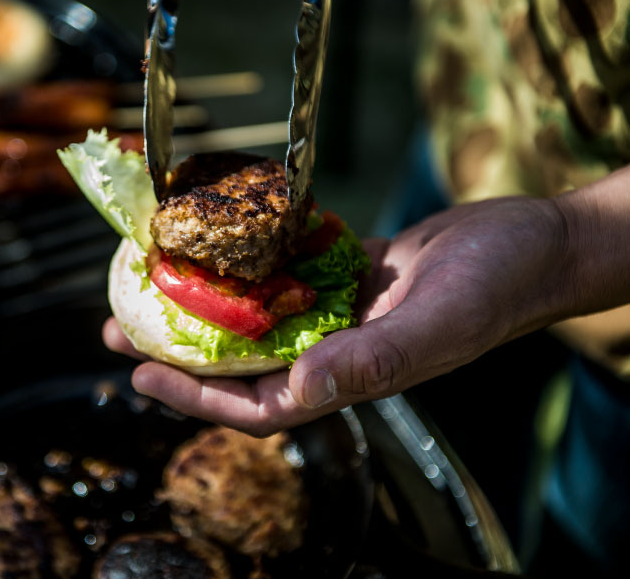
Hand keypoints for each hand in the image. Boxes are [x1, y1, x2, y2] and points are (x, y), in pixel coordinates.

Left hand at [105, 196, 575, 435]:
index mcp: (350, 377)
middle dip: (178, 350)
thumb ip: (370, 361)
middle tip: (117, 328)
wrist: (530, 241)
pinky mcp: (344, 275)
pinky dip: (247, 265)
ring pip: (255, 319)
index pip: (258, 406)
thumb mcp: (435, 325)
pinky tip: (213, 245)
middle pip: (241, 363)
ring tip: (148, 283)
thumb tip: (298, 390)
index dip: (196, 397)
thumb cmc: (495, 287)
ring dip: (203, 305)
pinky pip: (282, 275)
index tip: (140, 374)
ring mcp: (337, 313)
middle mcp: (334, 351)